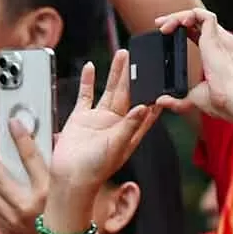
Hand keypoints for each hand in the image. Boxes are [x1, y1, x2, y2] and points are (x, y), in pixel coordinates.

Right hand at [44, 51, 158, 193]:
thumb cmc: (95, 169)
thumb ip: (130, 125)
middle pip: (128, 94)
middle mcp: (116, 124)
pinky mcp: (81, 118)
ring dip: (115, 73)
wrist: (69, 178)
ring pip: (109, 90)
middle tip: (140, 57)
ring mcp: (98, 119)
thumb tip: (145, 107)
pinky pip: (86, 95)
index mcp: (130, 132)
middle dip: (134, 76)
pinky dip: (88, 81)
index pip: (147, 111)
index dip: (155, 97)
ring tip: (122, 55)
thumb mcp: (117, 146)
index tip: (163, 81)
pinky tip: (90, 67)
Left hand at [152, 8, 232, 127]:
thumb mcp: (194, 99)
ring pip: (199, 15)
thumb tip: (162, 100)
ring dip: (178, 16)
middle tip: (159, 25)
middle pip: (199, 21)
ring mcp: (222, 38)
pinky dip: (187, 15)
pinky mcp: (216, 37)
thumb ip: (177, 100)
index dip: (183, 30)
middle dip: (176, 19)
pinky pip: (202, 15)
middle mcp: (223, 43)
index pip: (202, 33)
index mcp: (220, 54)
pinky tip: (174, 24)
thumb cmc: (221, 103)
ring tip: (163, 26)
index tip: (166, 34)